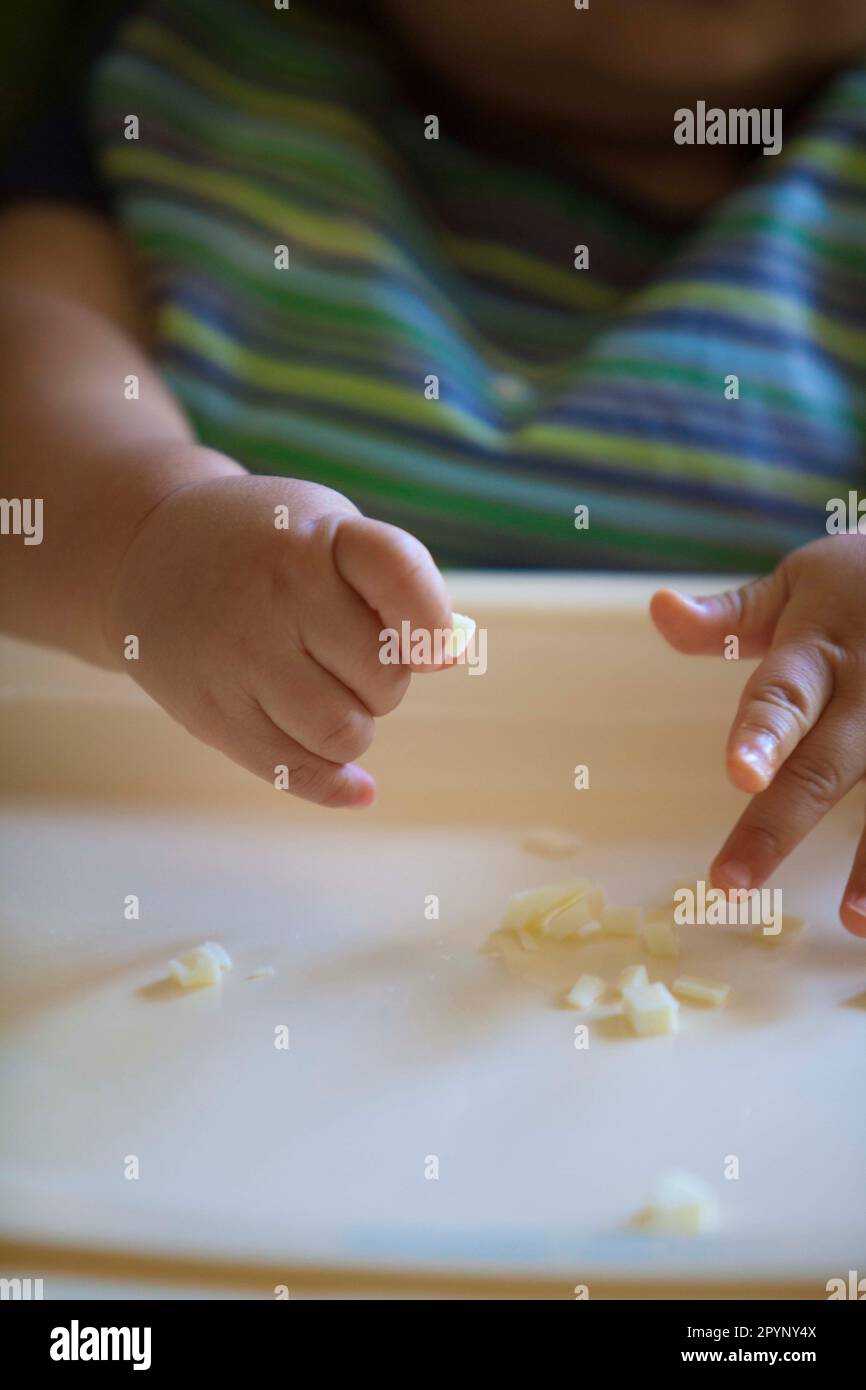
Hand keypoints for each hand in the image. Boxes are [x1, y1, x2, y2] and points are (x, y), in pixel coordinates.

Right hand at [107, 468, 454, 806]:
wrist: (146, 553)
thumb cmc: (268, 547)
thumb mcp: (328, 530)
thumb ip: (396, 584)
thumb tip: (449, 653)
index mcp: (315, 540)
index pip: (399, 574)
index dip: (430, 623)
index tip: (433, 646)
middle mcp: (276, 596)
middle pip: (383, 676)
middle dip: (386, 680)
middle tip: (350, 658)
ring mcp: (240, 658)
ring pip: (345, 732)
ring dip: (357, 726)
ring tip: (329, 694)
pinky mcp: (214, 713)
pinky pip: (294, 772)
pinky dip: (337, 785)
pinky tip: (357, 787)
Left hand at [651, 534, 865, 937]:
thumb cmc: (858, 585)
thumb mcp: (795, 584)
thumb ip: (727, 616)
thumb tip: (658, 608)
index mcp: (819, 650)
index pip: (783, 696)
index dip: (763, 734)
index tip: (741, 775)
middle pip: (825, 765)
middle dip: (779, 826)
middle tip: (732, 882)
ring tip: (853, 918)